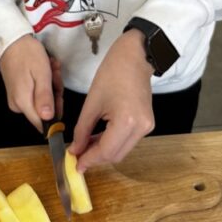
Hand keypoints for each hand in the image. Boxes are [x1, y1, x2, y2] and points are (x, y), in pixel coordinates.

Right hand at [0, 35, 62, 132]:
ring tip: (50, 67)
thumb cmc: (27, 54)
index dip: (55, 112)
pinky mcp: (18, 93)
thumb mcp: (41, 73)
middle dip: (54, 92)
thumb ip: (45, 97)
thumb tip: (48, 119)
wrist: (11, 41)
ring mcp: (17, 100)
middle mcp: (18, 106)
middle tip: (54, 72)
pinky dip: (44, 83)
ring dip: (51, 85)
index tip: (58, 92)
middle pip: (45, 111)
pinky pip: (36, 94)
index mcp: (23, 102)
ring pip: (42, 101)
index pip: (42, 123)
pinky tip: (45, 69)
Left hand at [69, 29, 154, 171]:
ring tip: (85, 145)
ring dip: (103, 151)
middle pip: (116, 155)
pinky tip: (98, 137)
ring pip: (122, 150)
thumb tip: (75, 150)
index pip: (106, 151)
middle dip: (95, 158)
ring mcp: (146, 127)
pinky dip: (112, 142)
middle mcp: (141, 129)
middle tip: (77, 155)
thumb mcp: (92, 102)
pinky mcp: (147, 123)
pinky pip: (127, 140)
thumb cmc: (111, 73)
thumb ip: (82, 130)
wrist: (135, 57)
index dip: (89, 159)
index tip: (74, 164)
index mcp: (127, 122)